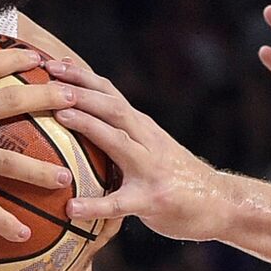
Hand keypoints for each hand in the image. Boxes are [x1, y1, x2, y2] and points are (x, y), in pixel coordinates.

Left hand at [45, 61, 225, 241]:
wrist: (223, 203)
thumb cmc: (177, 177)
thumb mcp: (152, 147)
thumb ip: (124, 135)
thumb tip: (85, 123)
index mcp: (143, 127)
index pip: (110, 92)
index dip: (81, 76)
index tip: (50, 62)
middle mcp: (148, 140)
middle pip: (113, 106)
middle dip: (80, 90)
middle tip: (47, 78)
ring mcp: (151, 169)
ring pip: (118, 142)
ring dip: (89, 126)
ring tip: (59, 118)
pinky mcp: (153, 200)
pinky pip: (120, 202)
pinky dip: (95, 205)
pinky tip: (71, 208)